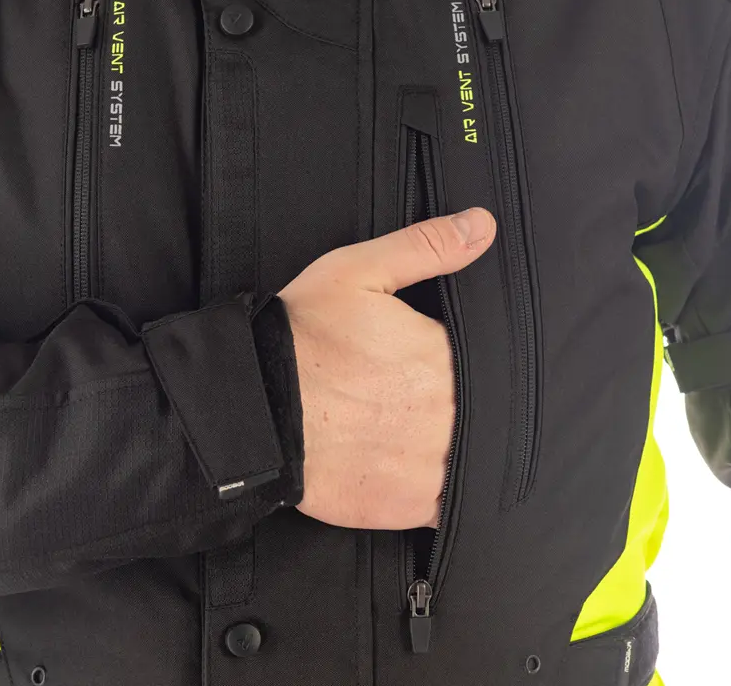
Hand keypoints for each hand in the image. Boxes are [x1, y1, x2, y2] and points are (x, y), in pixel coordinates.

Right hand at [278, 208, 495, 529]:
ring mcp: (431, 463)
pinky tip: (425, 472)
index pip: (482, 358)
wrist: (248, 411)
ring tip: (424, 432)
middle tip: (418, 393)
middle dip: (462, 401)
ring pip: (474, 456)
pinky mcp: (410, 504)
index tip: (435, 359)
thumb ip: (425, 247)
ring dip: (462, 446)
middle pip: (482, 407)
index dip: (461, 358)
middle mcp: (446, 412)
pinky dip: (447, 492)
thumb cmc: (298, 338)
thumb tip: (482, 225)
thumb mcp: (356, 273)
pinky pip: (452, 502)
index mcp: (440, 355)